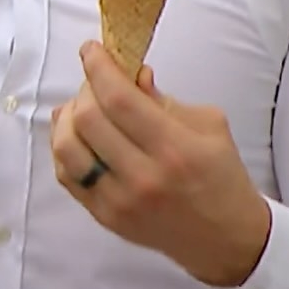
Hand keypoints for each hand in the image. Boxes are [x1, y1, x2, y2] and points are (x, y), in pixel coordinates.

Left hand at [50, 41, 270, 286]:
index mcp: (175, 148)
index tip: (91, 49)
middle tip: (96, 81)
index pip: (119, 99)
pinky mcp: (105, 217)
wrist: (225, 238)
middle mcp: (143, 176)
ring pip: (67, 148)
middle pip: (88, 119)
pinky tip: (76, 135)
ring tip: (82, 107)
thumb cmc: (221, 176)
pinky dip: (64, 147)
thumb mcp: (209, 126)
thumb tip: (131, 74)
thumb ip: (165, 99)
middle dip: (86, 89)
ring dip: (68, 118)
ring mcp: (119, 201)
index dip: (98, 67)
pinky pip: (67, 175)